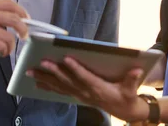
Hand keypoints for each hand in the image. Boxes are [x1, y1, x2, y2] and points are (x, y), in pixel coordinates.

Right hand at [0, 0, 28, 60]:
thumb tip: (6, 17)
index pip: (9, 3)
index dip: (21, 11)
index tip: (26, 19)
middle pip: (14, 18)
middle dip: (24, 28)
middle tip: (25, 36)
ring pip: (9, 36)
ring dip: (10, 46)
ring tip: (5, 49)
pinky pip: (1, 46)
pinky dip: (3, 52)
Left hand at [27, 57, 148, 121]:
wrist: (123, 110)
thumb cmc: (126, 96)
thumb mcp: (131, 89)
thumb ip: (132, 80)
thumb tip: (137, 70)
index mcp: (98, 88)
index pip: (85, 77)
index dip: (75, 68)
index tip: (66, 58)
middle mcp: (86, 92)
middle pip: (67, 81)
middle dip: (53, 71)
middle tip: (41, 62)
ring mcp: (79, 95)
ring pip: (59, 86)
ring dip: (44, 79)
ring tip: (30, 72)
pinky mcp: (76, 95)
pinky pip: (59, 91)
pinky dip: (48, 86)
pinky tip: (37, 82)